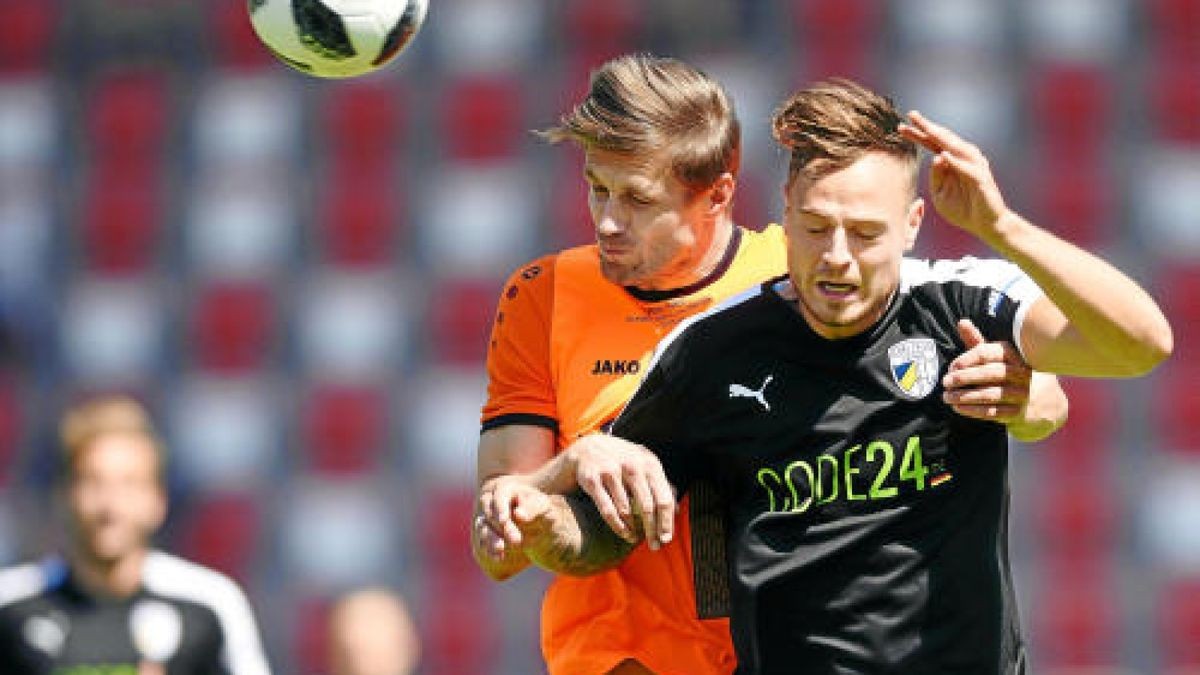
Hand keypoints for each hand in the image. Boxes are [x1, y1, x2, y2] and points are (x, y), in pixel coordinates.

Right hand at [476, 474, 537, 558]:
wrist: (537, 523)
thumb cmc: (540, 509)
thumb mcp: (541, 506)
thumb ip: (532, 508)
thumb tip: (518, 514)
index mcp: (506, 489)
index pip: (499, 496)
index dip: (500, 508)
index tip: (504, 521)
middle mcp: (491, 501)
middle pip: (490, 513)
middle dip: (501, 528)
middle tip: (517, 541)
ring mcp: (485, 517)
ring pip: (483, 528)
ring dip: (491, 540)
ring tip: (502, 550)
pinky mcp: (484, 533)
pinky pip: (482, 541)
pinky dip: (489, 550)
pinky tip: (499, 558)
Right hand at [568, 434, 675, 549]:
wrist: (587, 447)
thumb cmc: (622, 460)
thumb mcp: (643, 465)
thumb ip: (660, 484)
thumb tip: (677, 510)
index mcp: (649, 463)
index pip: (663, 498)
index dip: (666, 521)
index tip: (666, 539)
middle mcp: (632, 465)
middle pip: (648, 506)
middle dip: (652, 530)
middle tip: (654, 546)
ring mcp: (611, 471)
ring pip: (626, 510)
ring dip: (633, 529)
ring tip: (635, 539)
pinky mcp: (593, 479)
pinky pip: (607, 509)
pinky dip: (617, 525)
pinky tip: (623, 533)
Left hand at [898, 111, 1010, 241]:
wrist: (986, 224)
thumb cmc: (963, 209)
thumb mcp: (941, 194)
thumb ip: (936, 177)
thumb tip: (935, 157)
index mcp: (951, 162)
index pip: (932, 144)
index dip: (918, 134)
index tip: (900, 126)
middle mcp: (963, 159)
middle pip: (943, 139)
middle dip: (928, 127)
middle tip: (912, 114)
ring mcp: (974, 167)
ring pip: (956, 148)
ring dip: (941, 137)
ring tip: (926, 127)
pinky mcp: (981, 179)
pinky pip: (966, 168)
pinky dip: (955, 161)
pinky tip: (942, 154)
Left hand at [942, 319, 1031, 423]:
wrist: (1042, 398)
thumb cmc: (1009, 371)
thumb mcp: (996, 354)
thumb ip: (977, 341)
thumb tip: (962, 322)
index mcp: (1012, 355)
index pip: (987, 353)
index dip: (966, 360)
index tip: (951, 367)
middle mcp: (1019, 373)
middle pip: (990, 374)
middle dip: (964, 378)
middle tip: (945, 382)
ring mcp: (1020, 393)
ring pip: (990, 394)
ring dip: (965, 396)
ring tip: (947, 397)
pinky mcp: (1017, 412)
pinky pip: (993, 412)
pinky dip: (973, 410)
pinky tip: (958, 407)